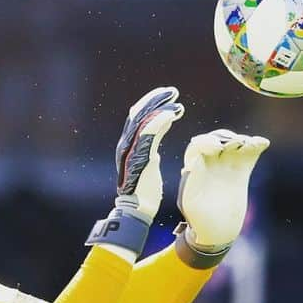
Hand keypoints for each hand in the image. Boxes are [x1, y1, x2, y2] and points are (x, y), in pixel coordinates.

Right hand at [86, 86, 184, 255]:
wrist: (137, 211)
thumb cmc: (144, 193)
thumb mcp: (149, 164)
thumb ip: (151, 148)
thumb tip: (159, 137)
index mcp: (130, 146)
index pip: (138, 118)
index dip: (152, 105)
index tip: (168, 97)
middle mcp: (127, 144)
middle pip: (139, 114)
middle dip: (156, 100)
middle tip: (172, 91)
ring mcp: (131, 150)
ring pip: (144, 119)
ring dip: (160, 106)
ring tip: (175, 97)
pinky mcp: (139, 157)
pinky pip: (149, 133)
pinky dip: (161, 120)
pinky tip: (172, 113)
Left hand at [177, 130, 269, 251]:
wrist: (218, 231)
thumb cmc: (200, 220)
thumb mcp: (191, 203)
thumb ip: (192, 183)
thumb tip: (191, 164)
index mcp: (195, 169)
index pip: (198, 146)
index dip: (206, 142)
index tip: (216, 147)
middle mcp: (210, 164)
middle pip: (217, 139)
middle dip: (225, 137)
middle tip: (236, 143)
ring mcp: (227, 166)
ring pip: (234, 143)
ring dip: (242, 140)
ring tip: (249, 143)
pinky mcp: (242, 170)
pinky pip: (249, 153)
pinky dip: (256, 145)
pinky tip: (262, 143)